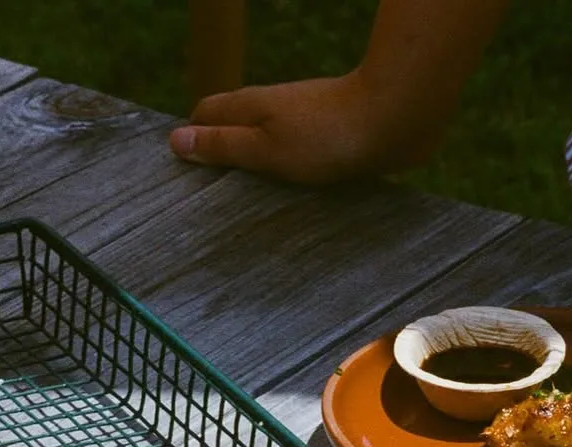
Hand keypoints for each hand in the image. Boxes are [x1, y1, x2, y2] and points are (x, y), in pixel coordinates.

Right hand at [169, 71, 415, 184]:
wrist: (394, 122)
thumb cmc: (326, 136)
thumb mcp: (264, 147)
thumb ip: (224, 146)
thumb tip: (177, 141)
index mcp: (251, 107)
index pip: (205, 115)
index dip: (190, 140)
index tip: (179, 177)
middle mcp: (274, 113)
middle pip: (234, 131)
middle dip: (219, 159)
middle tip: (205, 203)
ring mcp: (303, 127)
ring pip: (266, 148)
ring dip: (254, 173)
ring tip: (242, 213)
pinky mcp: (330, 144)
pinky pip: (297, 163)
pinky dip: (285, 180)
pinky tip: (286, 207)